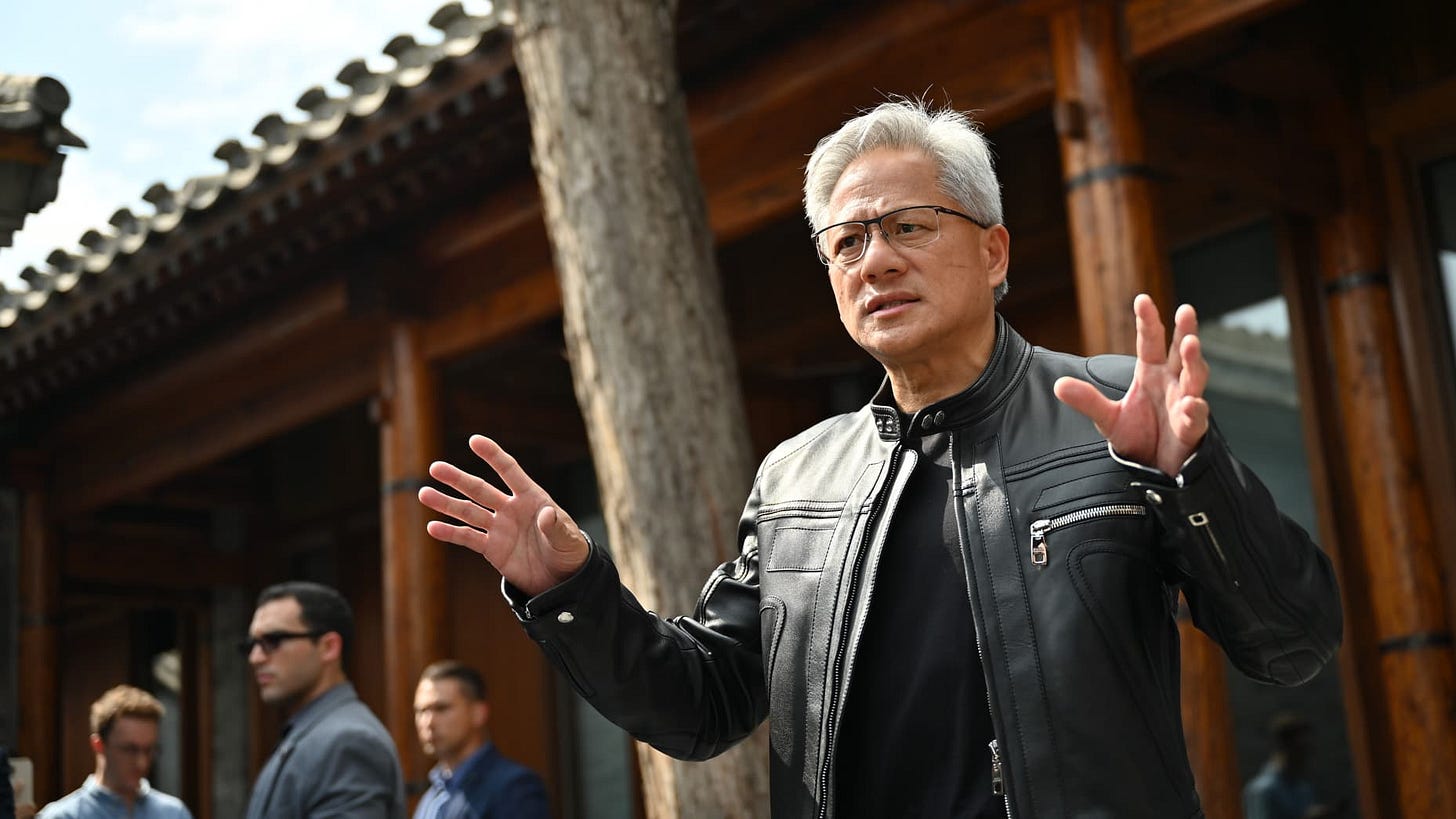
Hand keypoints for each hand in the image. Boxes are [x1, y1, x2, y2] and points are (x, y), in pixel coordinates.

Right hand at [419, 435, 590, 596]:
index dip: (493, 456)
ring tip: (424, 493)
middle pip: (480, 490)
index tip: (474, 440)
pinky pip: (468, 538)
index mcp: (532, 498)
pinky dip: (451, 533)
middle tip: (435, 468)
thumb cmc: (569, 552)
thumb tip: (546, 514)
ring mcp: (499, 528)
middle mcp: (511, 509)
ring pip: (469, 512)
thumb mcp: (568, 540)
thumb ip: (556, 527)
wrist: (562, 578)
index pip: (509, 471)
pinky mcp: (492, 549)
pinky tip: (432, 527)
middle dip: (458, 479)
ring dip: (447, 503)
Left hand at [1052, 294, 1209, 475]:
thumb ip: (1087, 400)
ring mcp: (1185, 402)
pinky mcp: (1192, 428)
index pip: (1150, 342)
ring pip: (1194, 377)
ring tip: (1190, 345)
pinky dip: (1194, 411)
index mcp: (1150, 373)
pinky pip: (1195, 418)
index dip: (1147, 321)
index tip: (1142, 299)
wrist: (1152, 468)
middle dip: (1185, 331)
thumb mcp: (1107, 418)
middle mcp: (1171, 382)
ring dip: (1194, 361)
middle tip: (1185, 311)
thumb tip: (1058, 385)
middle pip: (1180, 352)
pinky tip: (1191, 404)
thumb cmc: (1137, 436)